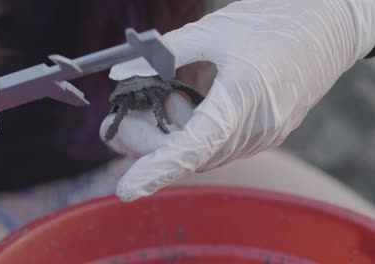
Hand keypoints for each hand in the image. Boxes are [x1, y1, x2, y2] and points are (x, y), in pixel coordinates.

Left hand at [100, 0, 374, 201]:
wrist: (327, 26)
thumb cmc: (273, 21)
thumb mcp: (213, 30)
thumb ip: (164, 53)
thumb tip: (121, 71)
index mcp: (243, 98)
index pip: (194, 146)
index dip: (158, 169)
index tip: (126, 190)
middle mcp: (255, 128)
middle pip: (191, 153)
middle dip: (150, 142)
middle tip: (120, 118)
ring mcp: (263, 135)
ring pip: (203, 151)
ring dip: (171, 133)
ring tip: (160, 96)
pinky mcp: (265, 133)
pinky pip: (218, 143)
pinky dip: (192, 130)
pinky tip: (182, 102)